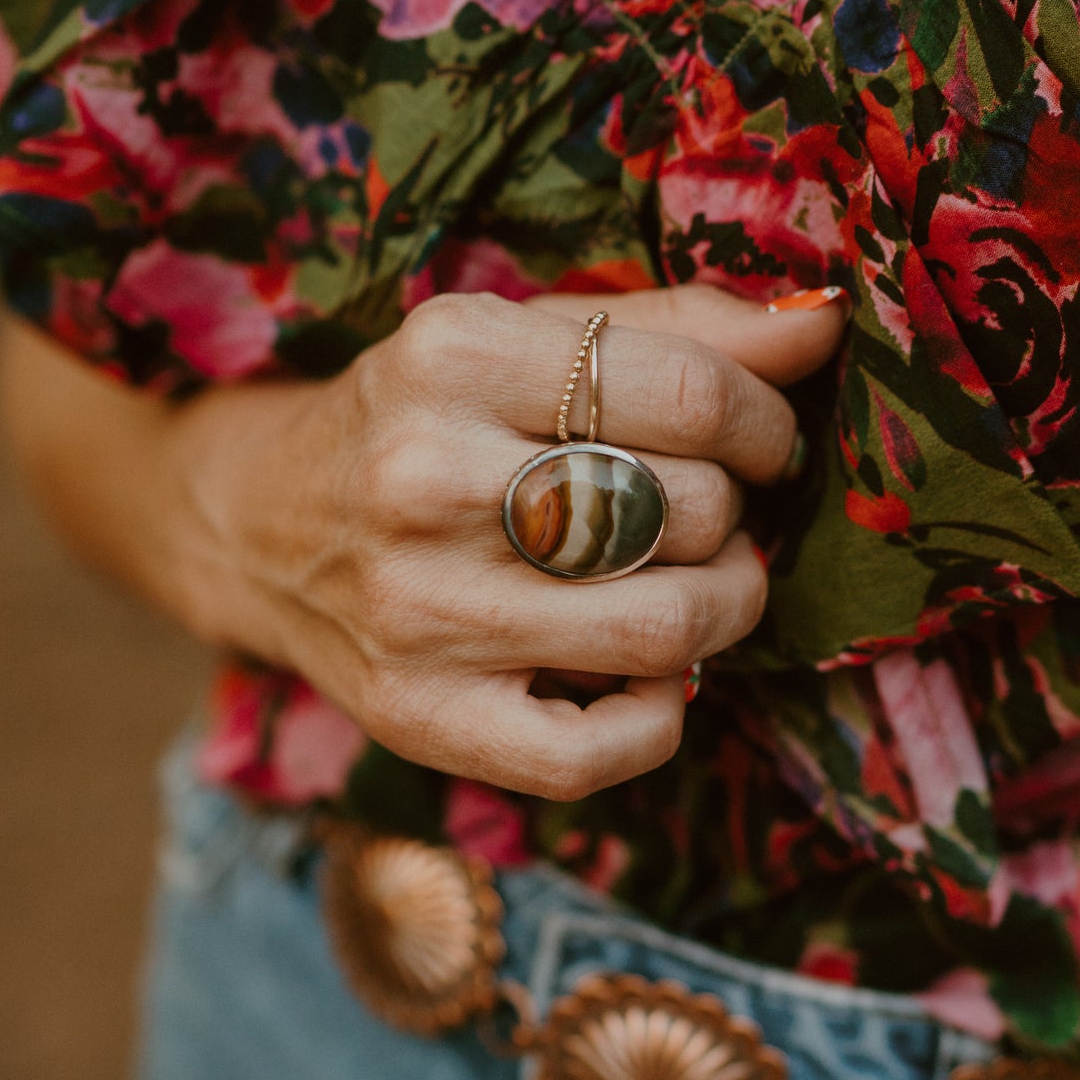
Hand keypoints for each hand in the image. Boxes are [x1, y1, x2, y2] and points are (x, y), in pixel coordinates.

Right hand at [152, 285, 844, 795]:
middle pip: (687, 510)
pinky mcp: (416, 716)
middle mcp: (423, 479)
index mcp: (452, 354)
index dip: (768, 426)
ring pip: (666, 628)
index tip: (763, 443)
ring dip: (722, 610)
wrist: (254, 522)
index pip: (694, 397)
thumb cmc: (424, 417)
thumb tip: (825, 327)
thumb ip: (677, 332)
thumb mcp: (524, 338)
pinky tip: (645, 675)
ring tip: (699, 585)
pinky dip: (658, 719)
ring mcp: (418, 610)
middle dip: (734, 515)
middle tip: (707, 515)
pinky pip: (596, 753)